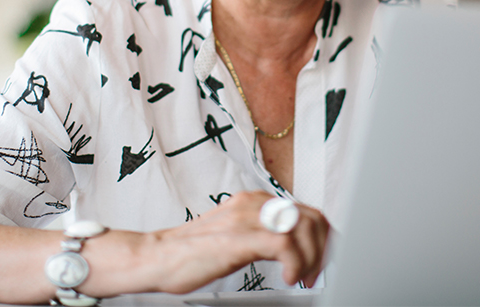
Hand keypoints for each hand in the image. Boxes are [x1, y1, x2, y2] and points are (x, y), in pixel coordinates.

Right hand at [146, 191, 329, 292]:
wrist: (157, 256)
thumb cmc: (191, 252)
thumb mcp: (236, 236)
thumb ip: (261, 234)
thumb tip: (290, 247)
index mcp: (254, 201)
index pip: (304, 211)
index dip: (320, 237)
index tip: (321, 259)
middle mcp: (254, 203)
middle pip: (311, 216)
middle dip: (322, 247)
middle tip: (316, 272)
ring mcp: (247, 218)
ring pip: (304, 227)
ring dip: (312, 257)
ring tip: (302, 277)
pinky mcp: (240, 237)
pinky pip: (285, 245)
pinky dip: (296, 264)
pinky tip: (288, 278)